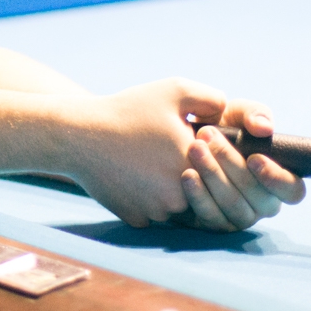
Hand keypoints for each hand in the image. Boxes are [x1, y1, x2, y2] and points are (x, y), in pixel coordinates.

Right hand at [63, 80, 304, 231]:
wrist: (76, 136)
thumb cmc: (126, 110)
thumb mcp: (175, 90)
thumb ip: (213, 100)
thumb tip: (233, 116)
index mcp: (196, 165)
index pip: (229, 172)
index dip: (226, 160)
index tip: (209, 146)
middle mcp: (181, 196)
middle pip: (208, 192)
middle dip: (205, 176)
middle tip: (185, 157)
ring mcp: (158, 212)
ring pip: (182, 205)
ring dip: (178, 190)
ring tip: (159, 164)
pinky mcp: (137, 219)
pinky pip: (155, 213)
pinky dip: (151, 198)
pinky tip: (138, 176)